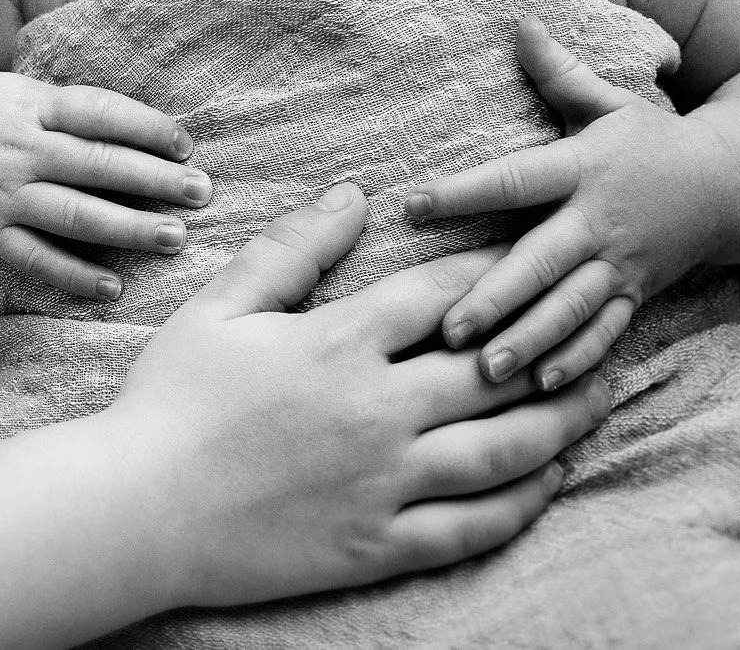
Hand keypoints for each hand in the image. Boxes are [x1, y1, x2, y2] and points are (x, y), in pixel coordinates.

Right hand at [0, 73, 209, 298]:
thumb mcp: (22, 91)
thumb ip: (75, 109)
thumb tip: (150, 130)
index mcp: (32, 107)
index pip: (97, 113)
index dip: (144, 126)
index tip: (185, 144)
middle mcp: (19, 150)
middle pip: (95, 164)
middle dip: (152, 179)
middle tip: (201, 191)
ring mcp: (3, 194)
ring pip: (72, 215)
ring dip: (127, 228)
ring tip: (175, 237)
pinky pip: (34, 258)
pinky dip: (73, 275)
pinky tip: (113, 287)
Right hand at [113, 185, 611, 606]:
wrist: (136, 510)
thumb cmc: (169, 401)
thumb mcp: (220, 307)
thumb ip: (292, 248)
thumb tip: (353, 193)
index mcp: (339, 343)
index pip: (444, 294)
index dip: (497, 268)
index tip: (533, 250)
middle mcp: (377, 411)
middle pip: (498, 370)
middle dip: (557, 341)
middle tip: (603, 322)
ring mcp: (384, 483)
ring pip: (506, 450)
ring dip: (565, 420)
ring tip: (602, 396)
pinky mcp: (380, 544)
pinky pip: (476, 525)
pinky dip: (526, 499)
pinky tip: (552, 476)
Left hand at [401, 17, 732, 391]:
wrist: (732, 186)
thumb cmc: (650, 139)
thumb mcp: (607, 100)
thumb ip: (558, 71)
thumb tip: (518, 20)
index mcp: (582, 168)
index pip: (514, 179)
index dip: (463, 192)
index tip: (412, 204)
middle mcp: (599, 220)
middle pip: (542, 260)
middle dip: (497, 295)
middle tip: (448, 327)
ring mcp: (621, 263)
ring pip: (571, 308)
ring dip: (530, 340)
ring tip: (484, 370)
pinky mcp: (637, 294)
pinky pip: (605, 332)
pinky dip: (577, 359)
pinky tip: (542, 387)